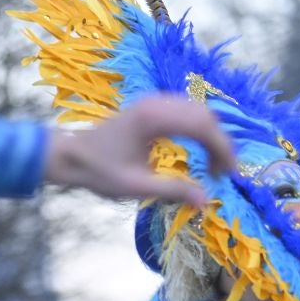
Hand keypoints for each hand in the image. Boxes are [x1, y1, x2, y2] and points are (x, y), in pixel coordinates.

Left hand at [43, 95, 235, 205]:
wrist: (71, 155)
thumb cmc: (98, 172)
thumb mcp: (135, 187)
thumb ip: (171, 191)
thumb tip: (206, 201)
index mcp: (154, 118)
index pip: (203, 126)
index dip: (223, 149)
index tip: (229, 174)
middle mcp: (157, 101)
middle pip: (205, 115)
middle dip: (220, 143)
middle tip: (223, 173)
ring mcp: (155, 99)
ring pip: (198, 110)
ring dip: (211, 135)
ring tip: (213, 165)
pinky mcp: (152, 105)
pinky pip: (186, 111)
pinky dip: (199, 129)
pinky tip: (198, 150)